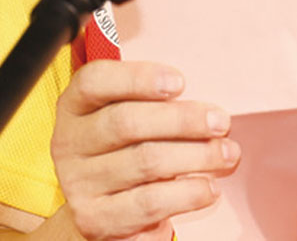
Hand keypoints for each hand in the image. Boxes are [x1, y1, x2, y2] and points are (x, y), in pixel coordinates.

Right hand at [51, 59, 239, 240]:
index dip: (138, 78)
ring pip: (144, 162)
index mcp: (76, 104)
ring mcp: (79, 183)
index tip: (180, 82)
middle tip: (221, 122)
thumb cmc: (125, 141)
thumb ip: (154, 97)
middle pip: (126, 122)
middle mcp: (70, 142)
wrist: (98, 202)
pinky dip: (185, 195)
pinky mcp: (95, 219)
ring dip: (196, 156)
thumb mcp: (127, 109)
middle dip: (182, 120)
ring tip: (227, 154)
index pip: (95, 81)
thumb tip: (206, 103)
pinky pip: (148, 204)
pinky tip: (209, 188)